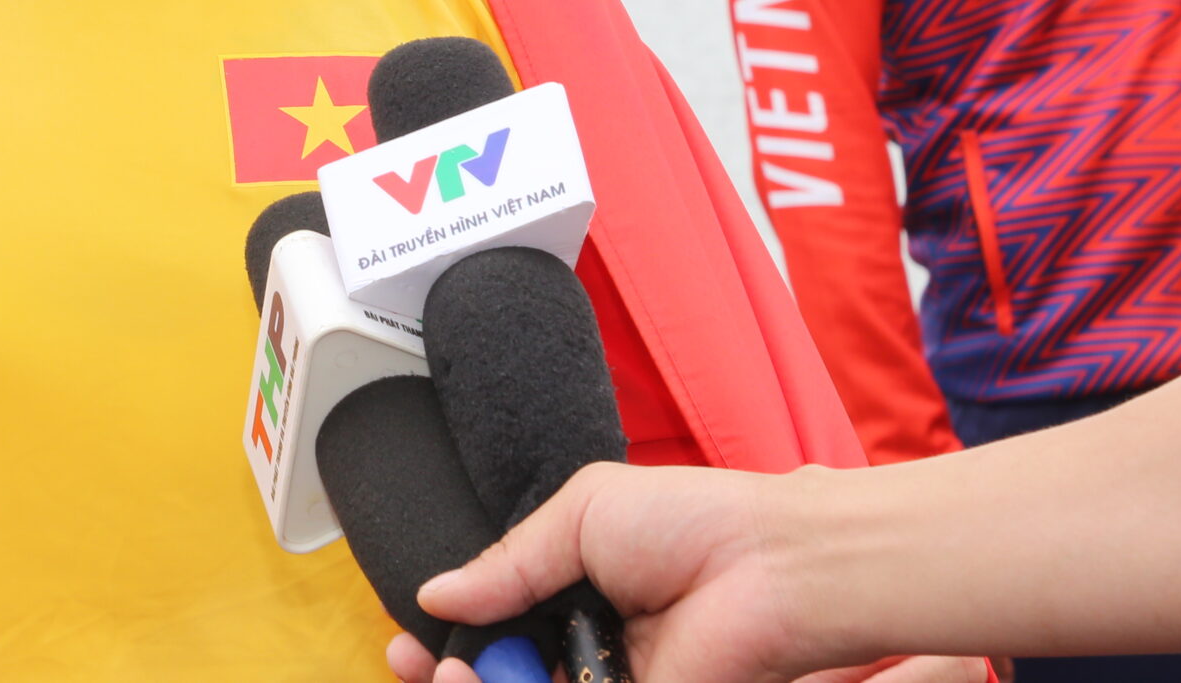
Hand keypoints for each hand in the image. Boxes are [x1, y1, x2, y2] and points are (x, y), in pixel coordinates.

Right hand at [383, 461, 991, 682]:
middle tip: (423, 665)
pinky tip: (490, 679)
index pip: (496, 629)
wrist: (771, 569)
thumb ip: (508, 562)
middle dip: (453, 675)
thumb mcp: (580, 515)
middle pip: (503, 676)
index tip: (409, 645)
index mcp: (575, 595)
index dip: (449, 641)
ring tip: (458, 674)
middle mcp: (589, 649)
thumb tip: (437, 592)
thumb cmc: (696, 523)